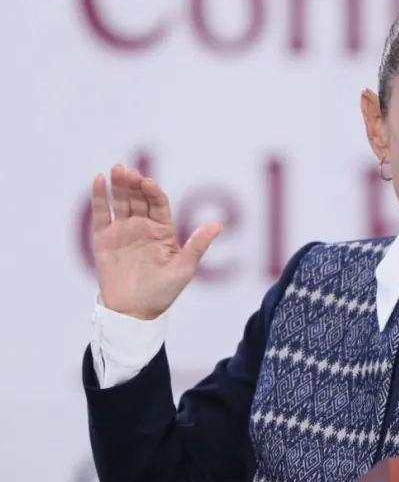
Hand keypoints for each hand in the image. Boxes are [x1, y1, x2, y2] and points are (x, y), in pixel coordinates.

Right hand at [91, 164, 221, 319]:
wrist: (135, 311)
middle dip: (134, 183)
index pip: (159, 203)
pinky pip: (101, 215)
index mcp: (163, 230)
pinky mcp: (104, 239)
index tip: (149, 183)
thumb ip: (198, 245)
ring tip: (116, 169)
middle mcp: (143, 226)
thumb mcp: (185, 268)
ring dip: (118, 185)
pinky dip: (99, 198)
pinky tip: (98, 181)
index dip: (154, 191)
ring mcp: (123, 231)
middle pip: (138, 198)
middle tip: (128, 171)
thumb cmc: (163, 292)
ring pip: (120, 202)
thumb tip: (218, 224)